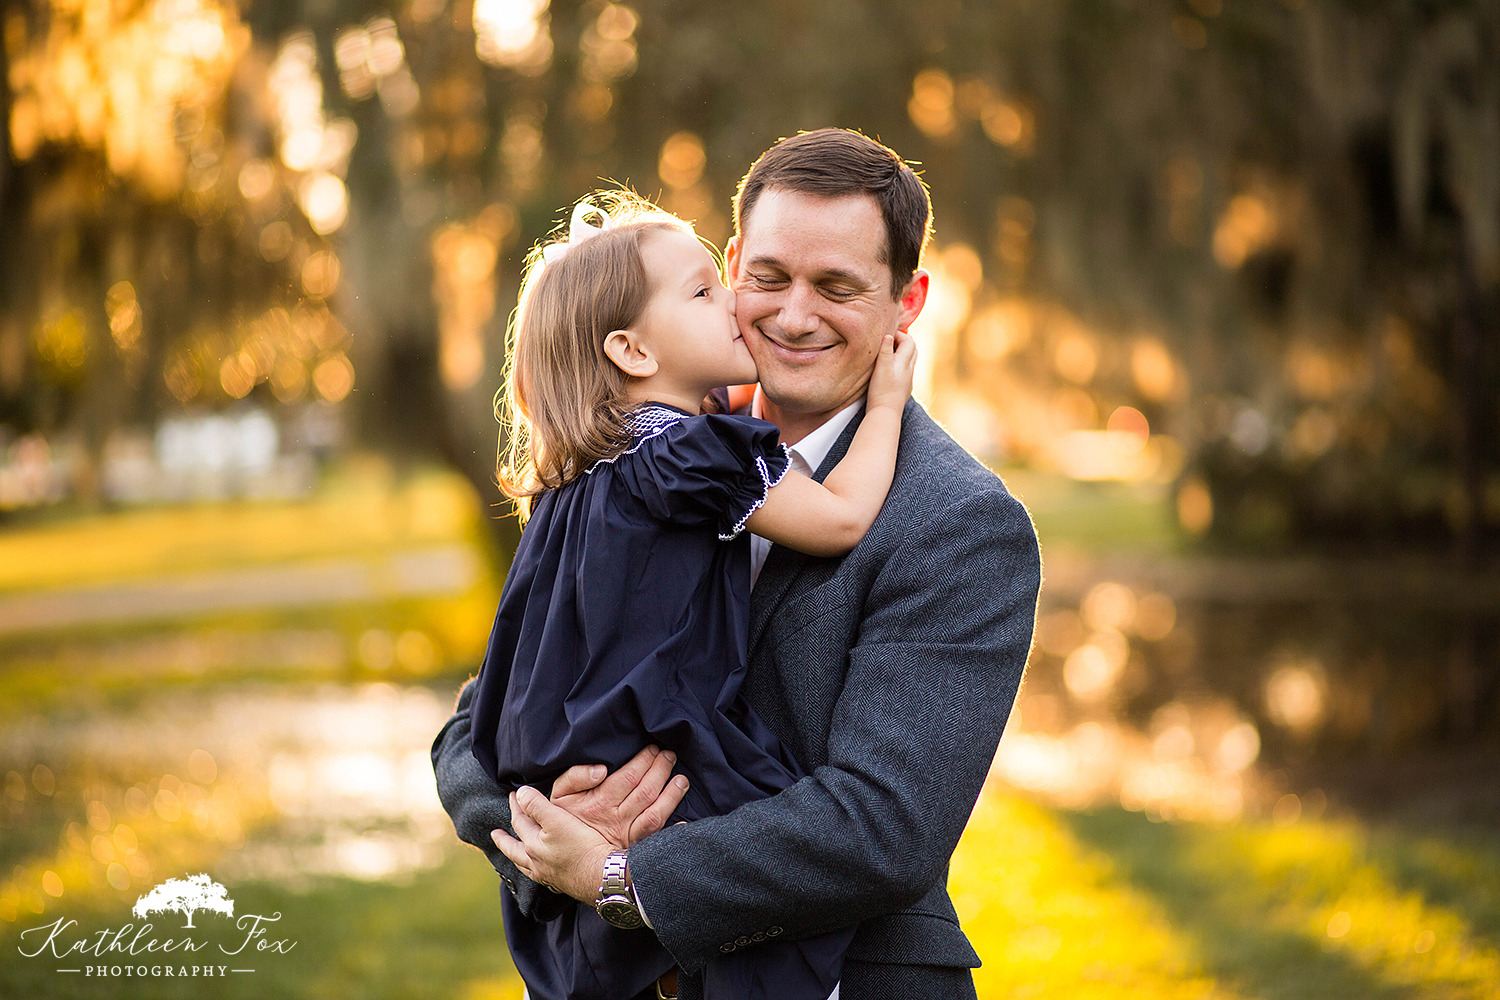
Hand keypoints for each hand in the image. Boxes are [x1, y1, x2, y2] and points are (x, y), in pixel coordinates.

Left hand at [493, 787, 616, 903]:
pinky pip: (539, 876)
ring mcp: (547, 876)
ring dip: (516, 858)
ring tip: (514, 856)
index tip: (514, 795)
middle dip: (504, 839)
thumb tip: (520, 793)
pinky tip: (540, 871)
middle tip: (495, 834)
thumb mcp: (557, 819)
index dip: (516, 806)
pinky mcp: (560, 883)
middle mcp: (536, 863)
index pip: (519, 822)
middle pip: (514, 849)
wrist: (603, 875)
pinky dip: (534, 871)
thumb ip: (536, 805)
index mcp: (533, 846)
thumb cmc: (582, 846)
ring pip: (524, 866)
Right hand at [547, 745, 690, 847]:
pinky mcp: (631, 848)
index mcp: (598, 803)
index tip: (652, 748)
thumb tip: (601, 769)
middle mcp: (615, 820)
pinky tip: (684, 821)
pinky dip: (670, 831)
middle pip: (646, 792)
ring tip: (682, 779)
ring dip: (671, 795)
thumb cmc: (563, 816)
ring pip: (655, 814)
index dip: (643, 761)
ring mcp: (626, 836)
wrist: (561, 853)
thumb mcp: (559, 793)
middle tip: (669, 755)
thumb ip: (575, 777)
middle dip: (661, 770)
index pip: (628, 777)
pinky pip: (654, 839)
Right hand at [866, 331, 915, 412]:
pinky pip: (906, 372)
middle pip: (912, 349)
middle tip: (889, 341)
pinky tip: (890, 370)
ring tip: (889, 353)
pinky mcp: (904, 388)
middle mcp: (909, 369)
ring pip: (910, 361)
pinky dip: (900, 365)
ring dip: (902, 353)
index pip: (908, 341)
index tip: (886, 334)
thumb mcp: (881, 367)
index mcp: (904, 362)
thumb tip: (889, 335)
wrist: (885, 412)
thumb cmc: (881, 389)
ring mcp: (908, 380)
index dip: (899, 334)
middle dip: (903, 341)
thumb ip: (885, 350)